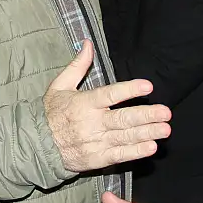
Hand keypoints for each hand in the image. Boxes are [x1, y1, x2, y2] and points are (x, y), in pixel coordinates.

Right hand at [44, 41, 170, 172]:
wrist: (37, 145)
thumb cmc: (51, 113)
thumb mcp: (60, 85)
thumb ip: (77, 65)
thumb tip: (88, 43)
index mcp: (84, 103)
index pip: (110, 95)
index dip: (129, 90)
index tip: (148, 86)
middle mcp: (91, 123)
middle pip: (123, 118)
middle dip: (146, 115)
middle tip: (165, 112)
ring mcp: (95, 142)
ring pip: (125, 137)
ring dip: (147, 132)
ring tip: (165, 128)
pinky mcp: (97, 158)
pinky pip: (119, 155)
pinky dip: (136, 152)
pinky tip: (151, 146)